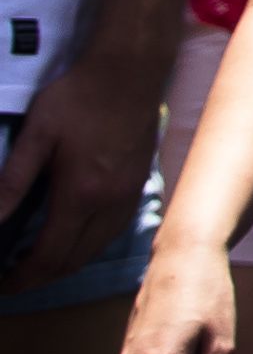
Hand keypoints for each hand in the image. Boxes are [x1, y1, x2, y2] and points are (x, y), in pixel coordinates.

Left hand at [0, 47, 152, 293]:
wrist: (131, 70)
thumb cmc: (80, 97)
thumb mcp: (36, 135)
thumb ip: (11, 182)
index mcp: (81, 194)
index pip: (48, 257)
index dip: (21, 278)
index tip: (1, 284)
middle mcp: (109, 203)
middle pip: (73, 261)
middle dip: (40, 277)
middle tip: (12, 277)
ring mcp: (129, 194)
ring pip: (95, 249)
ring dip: (65, 263)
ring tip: (37, 259)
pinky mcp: (138, 183)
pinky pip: (113, 231)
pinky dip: (88, 246)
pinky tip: (73, 235)